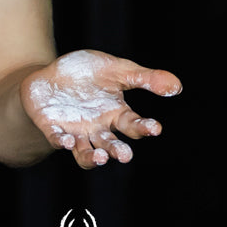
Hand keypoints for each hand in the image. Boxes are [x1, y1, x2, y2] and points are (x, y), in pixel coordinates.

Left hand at [21, 49, 181, 168]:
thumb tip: (176, 86)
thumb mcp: (116, 69)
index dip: (144, 127)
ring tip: (101, 156)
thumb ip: (144, 78)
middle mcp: (98, 128)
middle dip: (118, 151)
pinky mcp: (53, 128)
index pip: (134, 125)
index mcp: (116, 114)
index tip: (155, 128)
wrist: (49, 74)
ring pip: (86, 153)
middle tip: (125, 154)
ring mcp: (75, 131)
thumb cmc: (87, 73)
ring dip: (93, 157)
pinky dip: (62, 142)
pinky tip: (67, 141)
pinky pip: (57, 139)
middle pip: (111, 145)